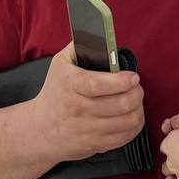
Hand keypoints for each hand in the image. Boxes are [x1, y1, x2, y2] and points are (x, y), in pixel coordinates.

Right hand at [31, 42, 144, 162]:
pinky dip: (134, 126)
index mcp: (71, 85)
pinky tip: (131, 116)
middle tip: (137, 87)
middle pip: (120, 104)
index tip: (133, 77)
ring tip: (135, 101)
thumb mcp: (60, 64)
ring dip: (138, 109)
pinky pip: (124, 138)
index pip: (98, 85)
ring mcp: (87, 130)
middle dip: (137, 94)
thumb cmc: (54, 92)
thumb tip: (99, 32)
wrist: (40, 129)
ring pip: (126, 122)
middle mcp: (78, 109)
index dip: (121, 81)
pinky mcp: (94, 145)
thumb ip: (79, 46)